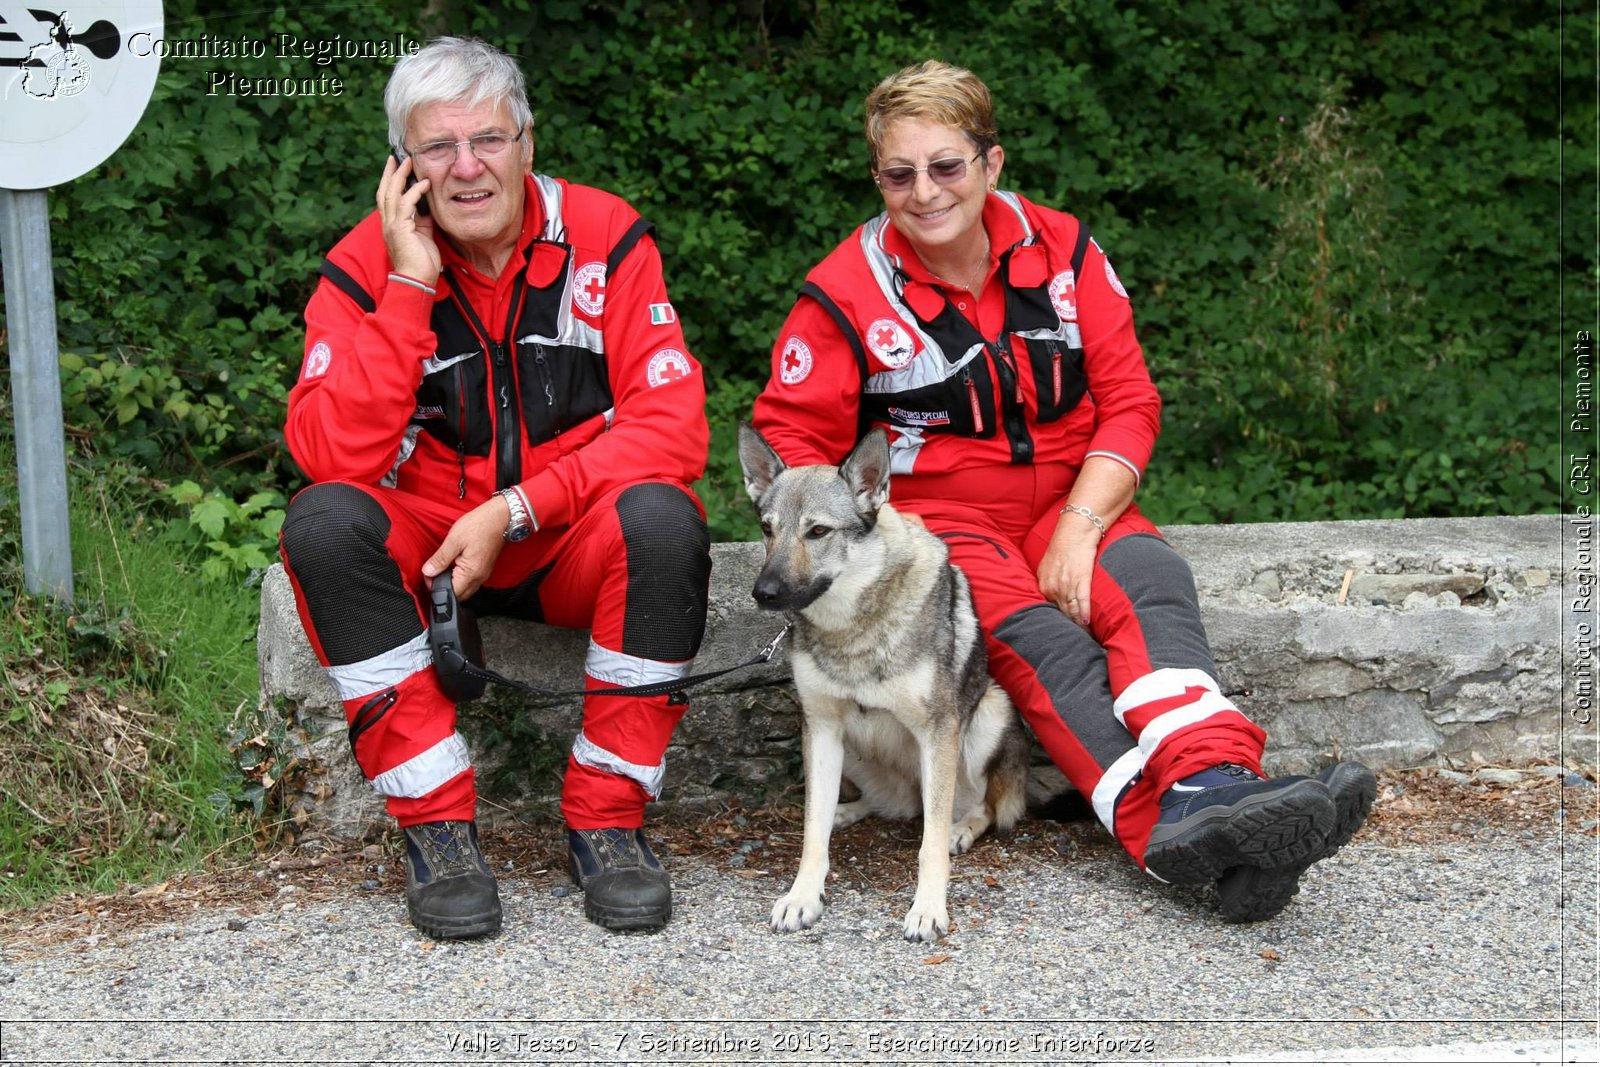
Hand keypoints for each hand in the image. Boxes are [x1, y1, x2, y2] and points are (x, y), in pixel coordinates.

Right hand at [379, 154, 439, 283]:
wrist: (417, 280)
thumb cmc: (421, 262)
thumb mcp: (423, 235)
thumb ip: (422, 220)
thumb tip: (426, 207)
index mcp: (392, 224)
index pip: (387, 198)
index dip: (390, 181)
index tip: (396, 166)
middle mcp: (388, 223)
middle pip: (384, 191)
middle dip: (391, 173)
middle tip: (397, 157)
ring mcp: (392, 225)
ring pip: (392, 193)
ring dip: (401, 176)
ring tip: (409, 163)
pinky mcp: (399, 229)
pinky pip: (406, 204)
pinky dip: (415, 192)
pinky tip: (425, 184)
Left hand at [422, 496, 510, 598]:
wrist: (500, 517)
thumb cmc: (480, 525)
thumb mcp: (454, 540)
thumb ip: (440, 559)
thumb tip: (428, 571)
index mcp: (471, 573)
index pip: (450, 593)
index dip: (436, 587)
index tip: (429, 574)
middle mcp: (479, 577)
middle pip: (458, 595)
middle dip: (443, 587)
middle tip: (434, 571)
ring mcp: (483, 574)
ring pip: (464, 589)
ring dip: (452, 583)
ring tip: (444, 567)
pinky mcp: (485, 568)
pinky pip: (470, 581)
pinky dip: (460, 578)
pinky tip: (455, 565)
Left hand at [1036, 514, 1099, 627]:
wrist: (1076, 530)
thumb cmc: (1063, 547)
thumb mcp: (1048, 567)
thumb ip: (1049, 584)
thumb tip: (1053, 598)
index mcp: (1043, 586)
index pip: (1049, 611)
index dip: (1057, 624)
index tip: (1062, 634)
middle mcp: (1052, 588)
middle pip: (1061, 614)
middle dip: (1068, 628)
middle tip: (1074, 641)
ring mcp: (1066, 585)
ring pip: (1071, 611)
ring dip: (1078, 625)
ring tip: (1085, 637)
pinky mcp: (1081, 580)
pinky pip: (1082, 602)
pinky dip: (1084, 614)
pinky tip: (1087, 623)